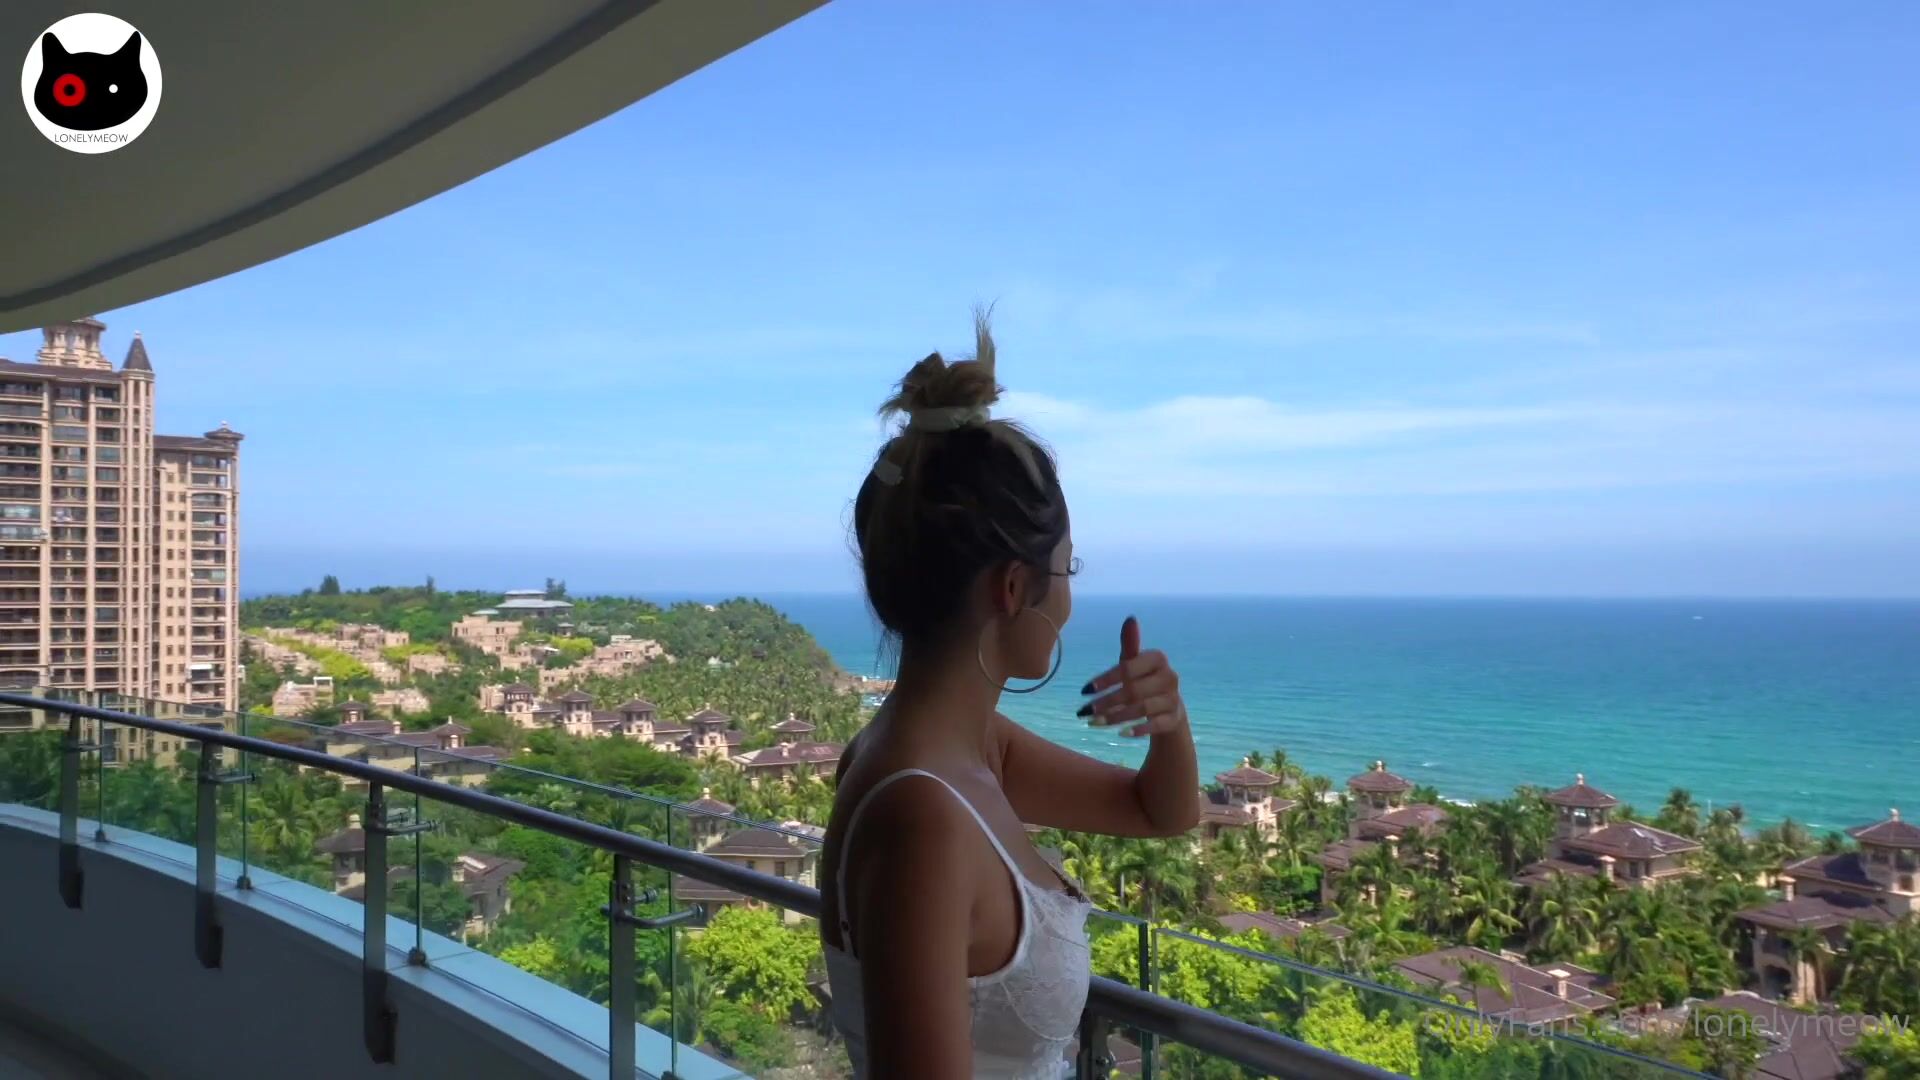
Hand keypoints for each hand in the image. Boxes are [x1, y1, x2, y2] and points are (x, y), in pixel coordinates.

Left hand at [1077, 617, 1187, 738]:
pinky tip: (1121, 734)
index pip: (1128, 668)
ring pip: (1142, 709)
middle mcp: (1169, 676)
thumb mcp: (1134, 663)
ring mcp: (1174, 698)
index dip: (1106, 680)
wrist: (1168, 706)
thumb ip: (1130, 645)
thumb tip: (1130, 619)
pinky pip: (1156, 724)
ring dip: (1116, 718)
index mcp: (1157, 658)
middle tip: (1084, 712)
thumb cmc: (1144, 680)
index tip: (1085, 691)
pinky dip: (1138, 730)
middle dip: (1107, 702)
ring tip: (1094, 724)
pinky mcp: (1174, 718)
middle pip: (1133, 690)